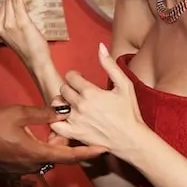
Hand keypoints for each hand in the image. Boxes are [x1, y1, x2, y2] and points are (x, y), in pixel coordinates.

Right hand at [0, 104, 106, 176]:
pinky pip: (36, 158)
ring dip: (52, 142)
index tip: (105, 149)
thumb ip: (43, 113)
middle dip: (66, 139)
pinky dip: (41, 146)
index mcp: (38, 153)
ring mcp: (26, 168)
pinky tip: (36, 133)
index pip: (70, 155)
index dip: (89, 152)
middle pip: (59, 154)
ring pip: (48, 155)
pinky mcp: (17, 168)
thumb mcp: (19, 113)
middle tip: (66, 120)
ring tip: (51, 124)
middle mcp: (35, 165)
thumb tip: (64, 111)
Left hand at [52, 43, 149, 157]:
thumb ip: (110, 65)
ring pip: (56, 104)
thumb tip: (100, 47)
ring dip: (61, 102)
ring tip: (70, 104)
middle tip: (78, 92)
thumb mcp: (124, 85)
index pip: (70, 76)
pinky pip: (55, 124)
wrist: (131, 139)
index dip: (75, 76)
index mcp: (90, 92)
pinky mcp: (74, 134)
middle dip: (69, 88)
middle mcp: (80, 105)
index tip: (80, 80)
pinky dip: (55, 119)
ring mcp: (75, 120)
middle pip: (63, 89)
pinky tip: (64, 117)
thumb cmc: (129, 112)